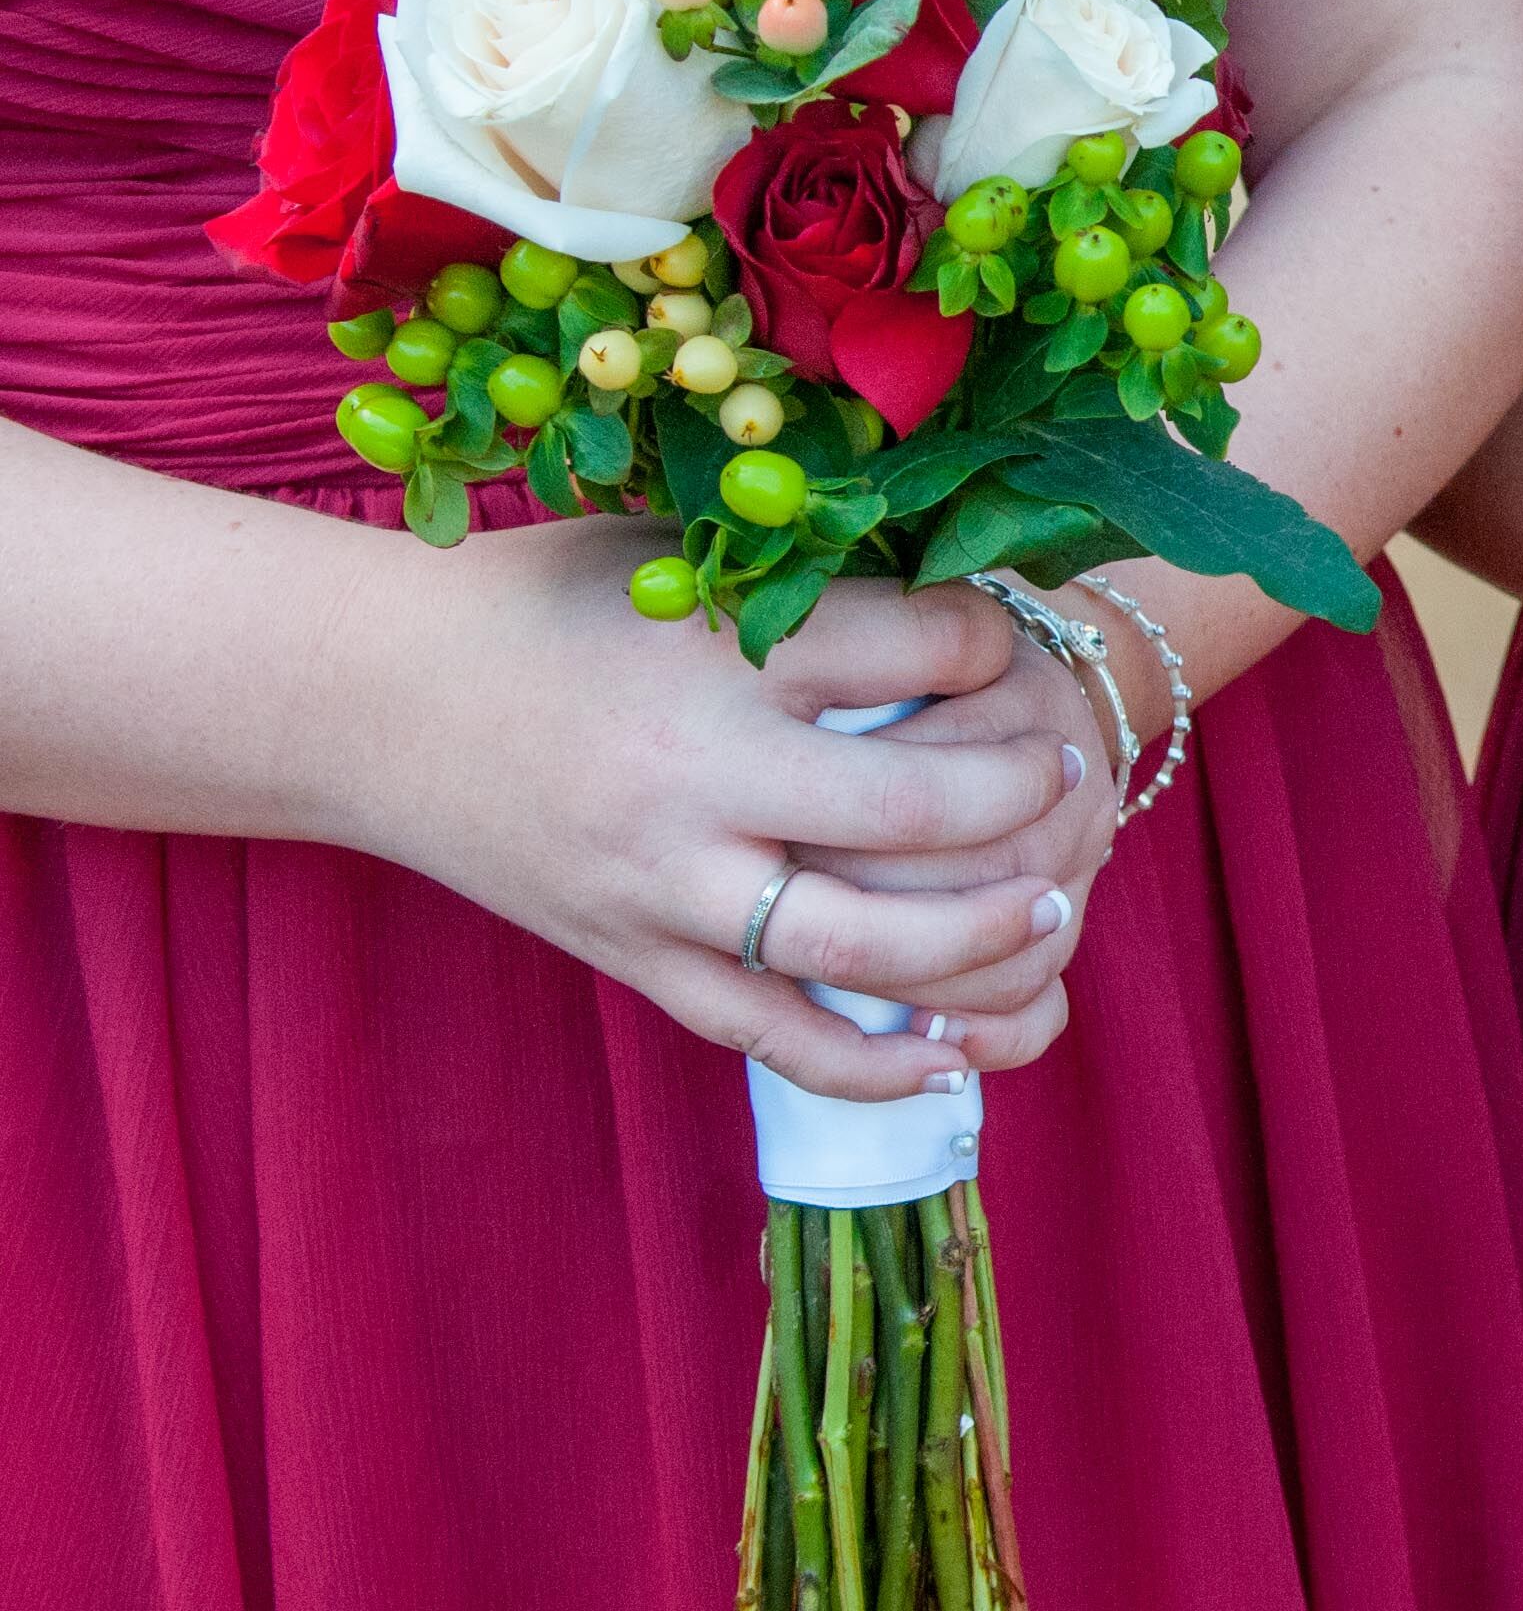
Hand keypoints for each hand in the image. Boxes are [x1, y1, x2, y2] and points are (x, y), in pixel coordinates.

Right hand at [368, 523, 1116, 1100]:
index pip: (922, 648)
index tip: (1007, 638)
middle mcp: (696, 777)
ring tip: (1050, 905)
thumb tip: (970, 598)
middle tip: (1070, 769)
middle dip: (1024, 793)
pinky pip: (775, 1036)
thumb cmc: (535, 602)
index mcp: (715, 651)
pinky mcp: (636, 959)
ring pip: (866, 945)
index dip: (994, 642)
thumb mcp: (672, 552)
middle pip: (917, 808)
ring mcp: (665, 886)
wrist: (364, 698)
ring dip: (984, 935)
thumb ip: (804, 581)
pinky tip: (954, 1053)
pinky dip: (874, 1058)